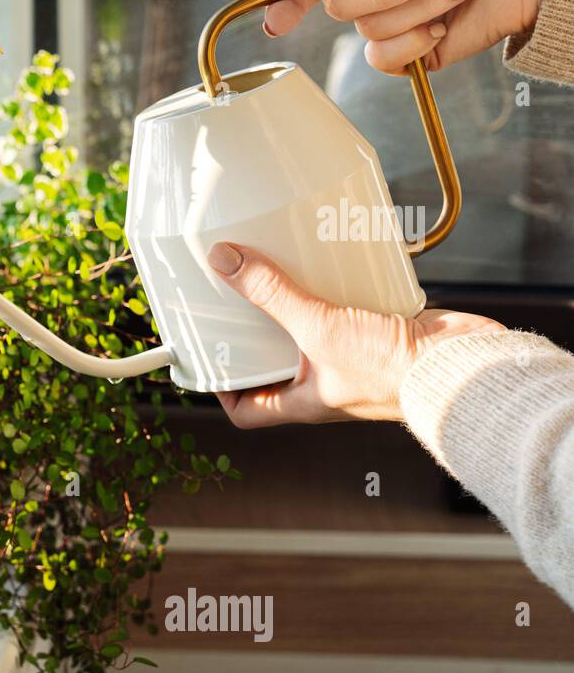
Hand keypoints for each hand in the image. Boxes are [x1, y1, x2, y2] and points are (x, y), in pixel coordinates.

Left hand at [207, 242, 503, 426]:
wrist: (464, 366)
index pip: (247, 410)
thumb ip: (272, 294)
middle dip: (256, 336)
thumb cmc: (393, 373)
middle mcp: (325, 386)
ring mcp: (354, 360)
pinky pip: (349, 313)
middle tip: (234, 301)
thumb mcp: (319, 329)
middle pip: (276, 366)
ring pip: (312, 336)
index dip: (223, 390)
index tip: (209, 359)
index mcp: (303, 402)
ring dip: (296, 307)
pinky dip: (337, 289)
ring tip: (274, 273)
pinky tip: (327, 263)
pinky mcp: (381, 334)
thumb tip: (225, 262)